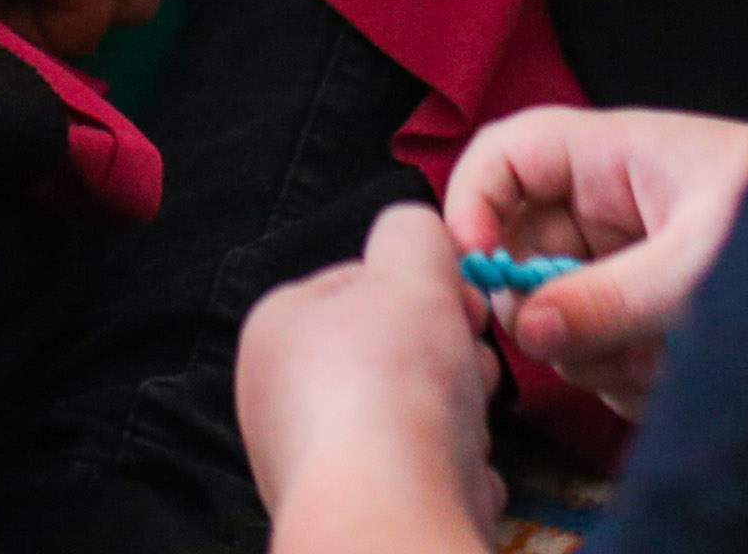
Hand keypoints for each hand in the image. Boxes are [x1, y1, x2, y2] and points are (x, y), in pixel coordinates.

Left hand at [237, 204, 504, 552]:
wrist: (388, 516)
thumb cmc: (389, 389)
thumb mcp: (410, 264)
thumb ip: (413, 231)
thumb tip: (419, 239)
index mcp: (278, 330)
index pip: (362, 285)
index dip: (423, 287)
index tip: (462, 302)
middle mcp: (283, 400)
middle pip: (394, 354)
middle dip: (449, 356)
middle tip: (469, 366)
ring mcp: (318, 464)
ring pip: (418, 419)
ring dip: (460, 419)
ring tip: (466, 428)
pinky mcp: (358, 514)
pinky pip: (426, 479)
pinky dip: (452, 477)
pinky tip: (458, 479)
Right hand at [445, 103, 747, 416]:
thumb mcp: (700, 262)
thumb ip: (610, 297)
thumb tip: (526, 331)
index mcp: (614, 156)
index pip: (507, 153)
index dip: (473, 200)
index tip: (476, 266)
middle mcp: (609, 208)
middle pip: (518, 248)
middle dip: (539, 305)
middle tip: (577, 341)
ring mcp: (624, 266)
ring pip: (553, 314)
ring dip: (590, 351)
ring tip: (654, 357)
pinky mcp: (645, 319)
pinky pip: (595, 353)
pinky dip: (622, 376)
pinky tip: (672, 372)